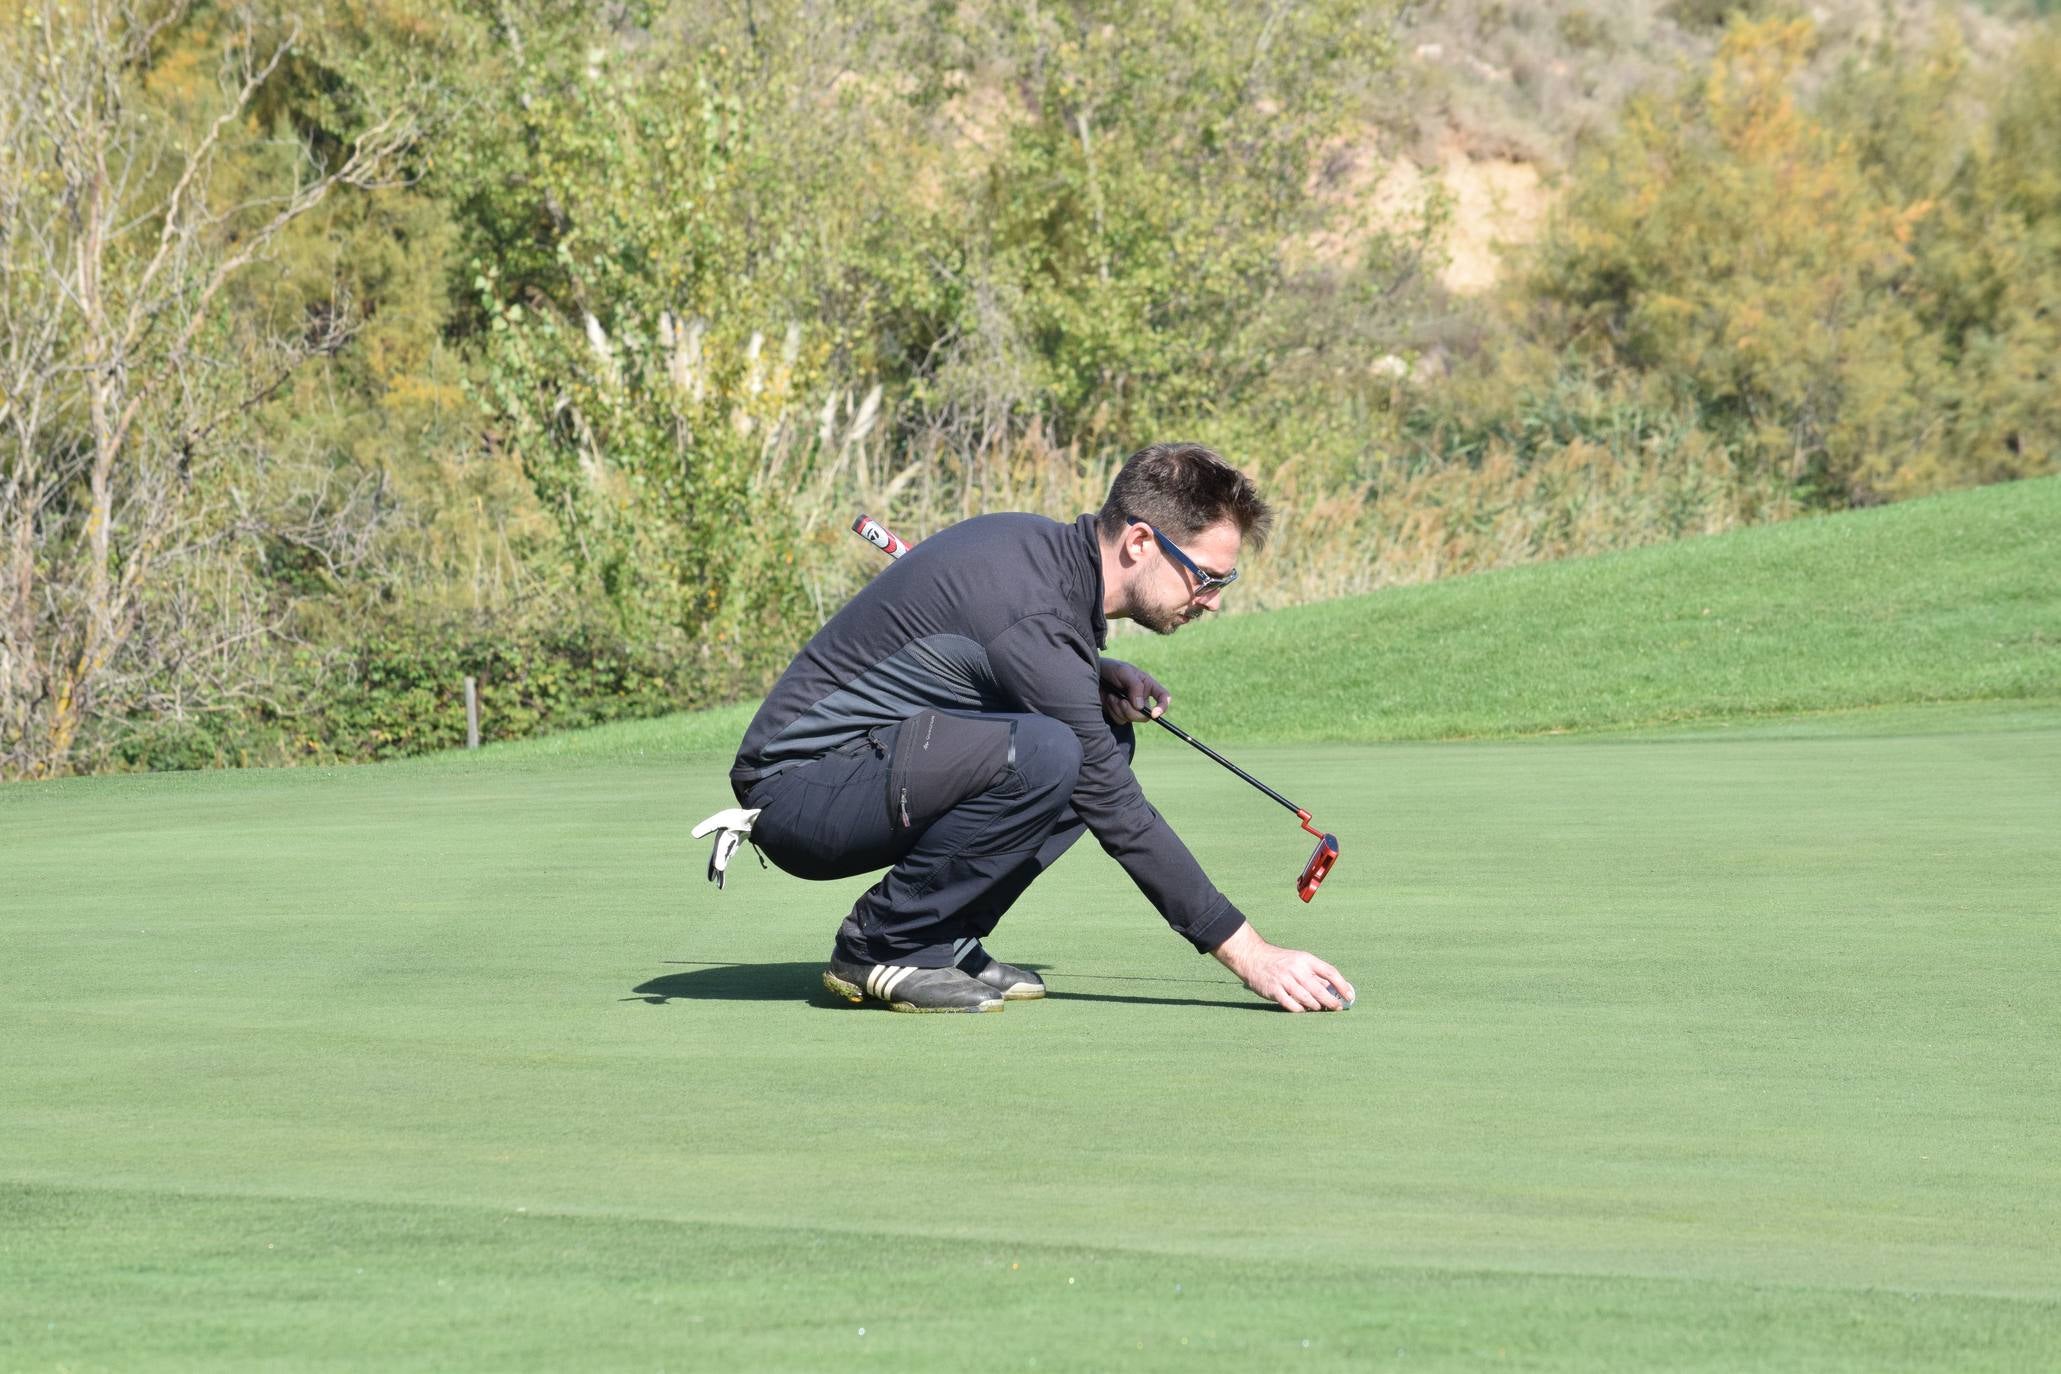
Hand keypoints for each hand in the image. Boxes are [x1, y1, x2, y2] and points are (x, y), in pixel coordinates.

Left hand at [1098, 657, 1169, 725]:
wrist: (1092, 675)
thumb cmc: (1110, 668)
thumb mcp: (1123, 671)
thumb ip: (1135, 686)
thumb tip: (1140, 707)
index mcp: (1147, 685)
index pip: (1163, 697)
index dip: (1162, 706)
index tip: (1154, 714)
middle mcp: (1141, 697)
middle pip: (1146, 715)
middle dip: (1132, 711)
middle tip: (1122, 702)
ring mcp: (1131, 707)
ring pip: (1132, 718)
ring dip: (1119, 709)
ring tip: (1112, 695)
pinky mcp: (1119, 713)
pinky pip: (1121, 720)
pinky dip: (1113, 711)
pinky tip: (1108, 700)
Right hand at [1211, 921, 1355, 1012]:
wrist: (1253, 957)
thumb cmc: (1281, 962)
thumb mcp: (1299, 961)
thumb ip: (1315, 974)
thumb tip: (1335, 989)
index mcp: (1305, 959)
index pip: (1329, 972)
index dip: (1342, 985)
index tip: (1349, 995)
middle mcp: (1296, 969)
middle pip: (1319, 989)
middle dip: (1331, 1001)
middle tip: (1338, 1008)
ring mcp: (1284, 980)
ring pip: (1306, 998)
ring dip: (1316, 1006)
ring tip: (1319, 1008)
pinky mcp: (1273, 990)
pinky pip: (1291, 1004)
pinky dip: (1299, 1009)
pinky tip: (1302, 1010)